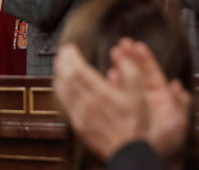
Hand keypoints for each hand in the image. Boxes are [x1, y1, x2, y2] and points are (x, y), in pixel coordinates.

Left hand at [53, 43, 146, 160]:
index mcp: (101, 93)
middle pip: (67, 77)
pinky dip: (60, 89)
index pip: (78, 70)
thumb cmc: (134, 123)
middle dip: (63, 62)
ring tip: (60, 63)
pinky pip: (64, 102)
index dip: (71, 57)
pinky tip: (62, 83)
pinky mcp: (76, 123)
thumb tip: (121, 56)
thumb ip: (132, 73)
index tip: (70, 48)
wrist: (126, 151)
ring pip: (62, 89)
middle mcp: (87, 103)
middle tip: (63, 52)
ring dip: (59, 74)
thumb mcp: (139, 96)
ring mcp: (79, 114)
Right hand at [111, 40, 190, 164]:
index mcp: (159, 96)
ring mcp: (133, 103)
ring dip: (120, 67)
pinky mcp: (122, 111)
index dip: (143, 57)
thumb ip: (181, 104)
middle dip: (129, 57)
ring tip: (113, 54)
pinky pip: (115, 94)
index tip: (136, 44)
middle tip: (120, 44)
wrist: (153, 159)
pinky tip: (109, 75)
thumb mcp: (178, 123)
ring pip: (125, 80)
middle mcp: (145, 97)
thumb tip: (178, 85)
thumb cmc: (168, 145)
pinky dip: (112, 84)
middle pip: (136, 72)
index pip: (150, 72)